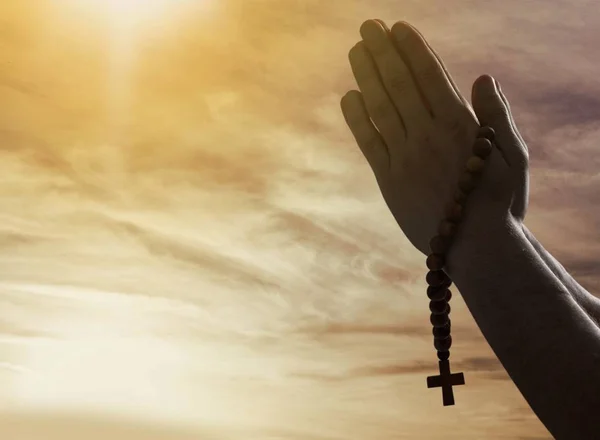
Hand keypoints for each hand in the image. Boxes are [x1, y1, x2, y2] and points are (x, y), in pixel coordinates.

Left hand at [341, 20, 528, 254]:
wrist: (476, 248)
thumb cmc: (501, 201)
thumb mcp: (515, 157)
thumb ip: (497, 116)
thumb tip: (482, 77)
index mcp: (459, 126)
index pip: (430, 77)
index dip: (412, 49)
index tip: (397, 28)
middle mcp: (428, 137)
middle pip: (400, 85)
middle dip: (383, 52)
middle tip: (367, 26)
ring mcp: (405, 158)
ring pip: (381, 108)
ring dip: (367, 76)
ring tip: (357, 50)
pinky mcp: (389, 181)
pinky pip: (369, 144)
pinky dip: (358, 119)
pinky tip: (349, 97)